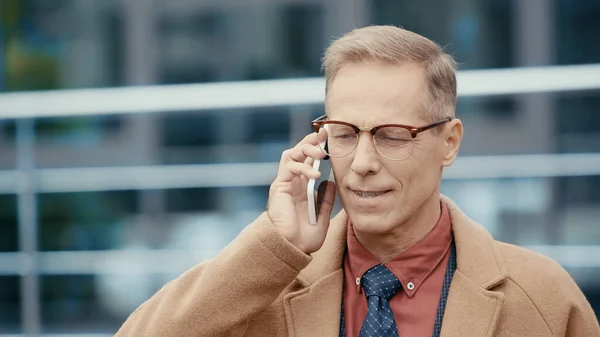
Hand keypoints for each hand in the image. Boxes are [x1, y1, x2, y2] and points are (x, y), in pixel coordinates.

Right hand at [266, 128, 336, 253]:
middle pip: (299, 153)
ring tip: (321, 153)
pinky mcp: (279, 187)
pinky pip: (289, 167)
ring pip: (292, 155)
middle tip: (324, 135)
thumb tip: (330, 182)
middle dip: (311, 141)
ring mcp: (284, 183)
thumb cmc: (303, 238)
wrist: (290, 249)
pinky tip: (315, 174)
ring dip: (306, 149)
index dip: (317, 149)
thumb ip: (326, 201)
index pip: (308, 162)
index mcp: (302, 189)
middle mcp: (292, 183)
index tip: (329, 140)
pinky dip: (302, 166)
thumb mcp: (322, 218)